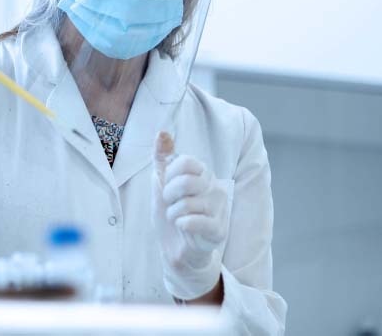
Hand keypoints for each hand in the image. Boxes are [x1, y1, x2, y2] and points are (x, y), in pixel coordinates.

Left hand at [153, 132, 228, 299]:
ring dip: (174, 213)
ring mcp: (219, 209)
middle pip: (185, 181)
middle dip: (169, 195)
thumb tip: (162, 132)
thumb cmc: (172, 213)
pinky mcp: (219, 230)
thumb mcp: (161, 184)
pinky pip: (195, 221)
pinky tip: (184, 227)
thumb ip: (162, 158)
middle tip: (171, 204)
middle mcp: (215, 187)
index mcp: (203, 174)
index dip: (169, 175)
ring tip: (178, 218)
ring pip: (187, 203)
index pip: (184, 161)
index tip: (167, 186)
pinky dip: (182, 224)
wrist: (175, 249)